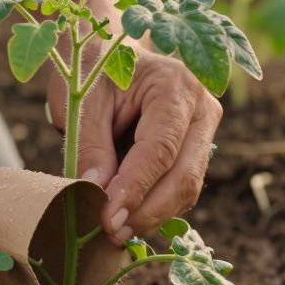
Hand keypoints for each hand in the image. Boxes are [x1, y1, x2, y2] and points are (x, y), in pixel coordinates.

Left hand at [48, 41, 222, 242]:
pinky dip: (156, 207)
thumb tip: (96, 194)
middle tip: (111, 234)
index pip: (160, 149)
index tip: (109, 219)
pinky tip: (128, 217)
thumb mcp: (81, 102)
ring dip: (153, 215)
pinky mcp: (195, 149)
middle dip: (148, 211)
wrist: (108, 51)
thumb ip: (90, 146)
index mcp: (174, 85)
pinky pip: (181, 187)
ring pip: (188, 187)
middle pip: (184, 175)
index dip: (135, 189)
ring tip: (115, 231)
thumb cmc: (92, 69)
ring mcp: (204, 130)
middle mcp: (201, 107)